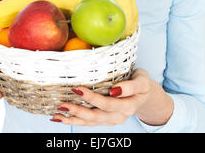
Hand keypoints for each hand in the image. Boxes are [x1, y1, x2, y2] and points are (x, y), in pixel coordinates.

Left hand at [51, 68, 173, 126]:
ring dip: (73, 119)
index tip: (78, 89)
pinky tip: (63, 118)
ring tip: (57, 115)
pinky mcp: (106, 120)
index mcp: (128, 105)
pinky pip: (90, 123)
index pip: (107, 103)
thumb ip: (130, 86)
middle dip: (77, 111)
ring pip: (91, 122)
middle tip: (62, 104)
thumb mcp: (142, 80)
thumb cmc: (142, 83)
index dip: (92, 98)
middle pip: (96, 115)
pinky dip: (76, 121)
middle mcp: (119, 116)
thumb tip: (115, 90)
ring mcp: (112, 120)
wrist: (147, 94)